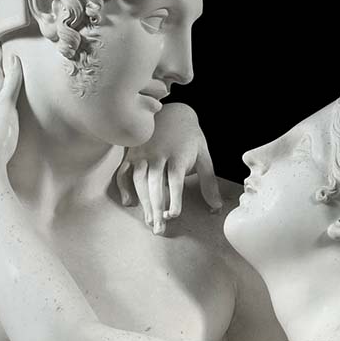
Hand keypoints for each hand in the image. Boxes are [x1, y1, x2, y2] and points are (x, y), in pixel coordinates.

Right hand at [115, 102, 221, 234]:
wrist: (173, 111)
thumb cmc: (190, 137)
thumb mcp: (203, 156)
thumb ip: (208, 182)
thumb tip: (216, 208)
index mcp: (177, 156)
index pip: (174, 181)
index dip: (173, 198)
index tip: (173, 215)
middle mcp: (157, 155)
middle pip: (155, 185)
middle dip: (156, 208)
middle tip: (159, 229)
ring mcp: (142, 154)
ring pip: (139, 181)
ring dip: (143, 202)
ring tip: (149, 221)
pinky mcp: (131, 153)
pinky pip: (123, 172)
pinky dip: (124, 187)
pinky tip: (129, 203)